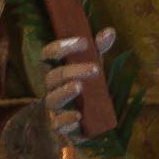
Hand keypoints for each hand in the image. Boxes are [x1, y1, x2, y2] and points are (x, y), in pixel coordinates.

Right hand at [38, 28, 115, 143]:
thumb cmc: (83, 90)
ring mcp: (54, 108)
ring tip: (79, 87)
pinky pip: (58, 124)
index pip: (48, 54)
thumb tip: (109, 31)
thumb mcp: (91, 68)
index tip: (83, 42)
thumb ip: (98, 51)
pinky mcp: (60, 127)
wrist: (74, 124)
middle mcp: (52, 88)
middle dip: (72, 70)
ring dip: (65, 92)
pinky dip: (66, 120)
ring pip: (52, 99)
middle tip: (95, 69)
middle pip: (53, 76)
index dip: (62, 46)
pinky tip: (78, 116)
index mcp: (56, 70)